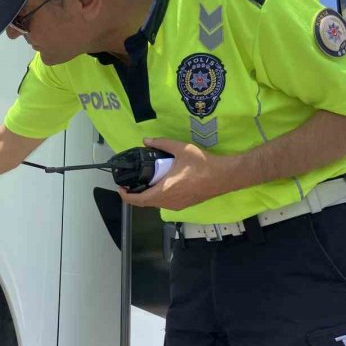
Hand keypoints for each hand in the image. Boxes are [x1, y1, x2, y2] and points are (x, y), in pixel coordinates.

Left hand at [118, 138, 234, 210]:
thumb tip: (146, 140)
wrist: (225, 176)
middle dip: (135, 194)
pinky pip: (166, 203)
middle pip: (146, 203)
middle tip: (130, 182)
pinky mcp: (185, 205)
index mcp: (165, 191)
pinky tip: (160, 184)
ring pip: (156, 203)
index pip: (139, 200)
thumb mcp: (182, 149)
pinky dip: (158, 196)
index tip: (120, 187)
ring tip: (143, 182)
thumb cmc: (203, 164)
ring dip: (147, 195)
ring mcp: (177, 205)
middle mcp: (169, 202)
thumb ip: (162, 143)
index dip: (126, 195)